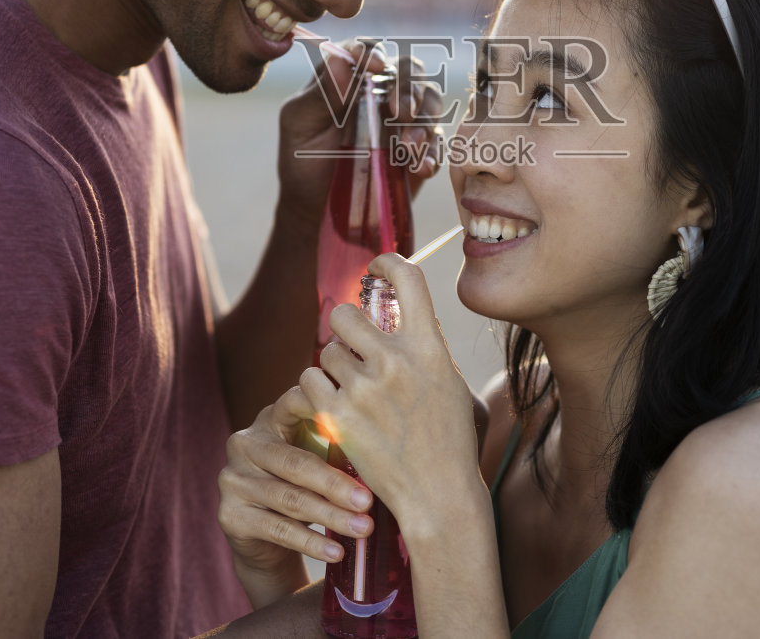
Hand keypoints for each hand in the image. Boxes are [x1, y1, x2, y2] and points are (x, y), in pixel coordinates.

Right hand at [217, 388, 376, 607]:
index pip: (294, 404)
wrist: (267, 536)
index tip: (358, 419)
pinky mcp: (229, 515)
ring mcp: (232, 479)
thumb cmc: (304, 484)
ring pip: (289, 499)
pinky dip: (311, 543)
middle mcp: (244, 444)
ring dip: (330, 517)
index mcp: (269, 419)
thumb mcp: (318, 456)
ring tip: (363, 529)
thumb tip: (380, 447)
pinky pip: (277, 529)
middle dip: (335, 484)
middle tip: (368, 501)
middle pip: (295, 462)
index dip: (323, 410)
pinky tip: (336, 551)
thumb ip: (336, 444)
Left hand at [275, 41, 444, 225]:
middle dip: (409, 87)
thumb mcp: (300, 125)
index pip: (365, 50)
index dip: (372, 52)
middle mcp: (381, 91)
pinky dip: (432, 152)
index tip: (376, 66)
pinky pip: (437, 143)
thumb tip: (342, 61)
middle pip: (409, 69)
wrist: (317, 208)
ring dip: (423, 120)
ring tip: (409, 146)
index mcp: (348, 77)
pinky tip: (420, 168)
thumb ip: (321, 94)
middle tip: (399, 112)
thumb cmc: (303, 160)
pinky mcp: (419, 149)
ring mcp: (403, 120)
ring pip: (430, 101)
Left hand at [298, 254, 484, 539]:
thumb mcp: (449, 384)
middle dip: (345, 327)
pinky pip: (310, 380)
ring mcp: (364, 388)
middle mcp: (396, 361)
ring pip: (326, 350)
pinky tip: (335, 408)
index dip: (387, 262)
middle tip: (353, 348)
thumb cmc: (448, 441)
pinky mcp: (337, 414)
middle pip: (347, 313)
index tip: (376, 267)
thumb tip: (402, 313)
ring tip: (353, 393)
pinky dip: (318, 391)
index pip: (407, 279)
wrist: (438, 496)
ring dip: (334, 367)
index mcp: (429, 348)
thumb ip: (424, 346)